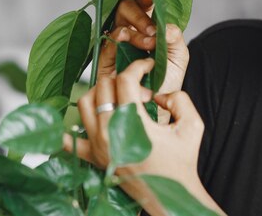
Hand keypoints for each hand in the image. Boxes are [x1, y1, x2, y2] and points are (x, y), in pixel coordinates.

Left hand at [64, 58, 223, 214]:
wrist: (170, 194)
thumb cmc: (182, 161)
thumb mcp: (193, 125)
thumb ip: (180, 99)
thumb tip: (160, 94)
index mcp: (133, 122)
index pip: (125, 79)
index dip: (137, 67)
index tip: (147, 67)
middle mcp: (110, 131)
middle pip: (103, 86)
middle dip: (122, 79)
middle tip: (139, 88)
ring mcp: (98, 145)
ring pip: (84, 104)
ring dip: (100, 93)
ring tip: (119, 98)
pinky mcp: (93, 158)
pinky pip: (70, 141)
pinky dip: (68, 130)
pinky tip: (81, 121)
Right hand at [98, 0, 188, 121]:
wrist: (158, 109)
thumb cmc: (167, 81)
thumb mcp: (178, 57)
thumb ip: (174, 38)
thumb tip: (164, 27)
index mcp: (148, 28)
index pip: (143, 6)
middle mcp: (131, 33)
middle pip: (125, 10)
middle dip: (139, 17)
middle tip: (152, 33)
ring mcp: (117, 47)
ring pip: (116, 26)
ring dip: (132, 32)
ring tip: (147, 45)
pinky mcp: (106, 63)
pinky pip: (106, 47)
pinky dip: (115, 44)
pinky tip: (125, 46)